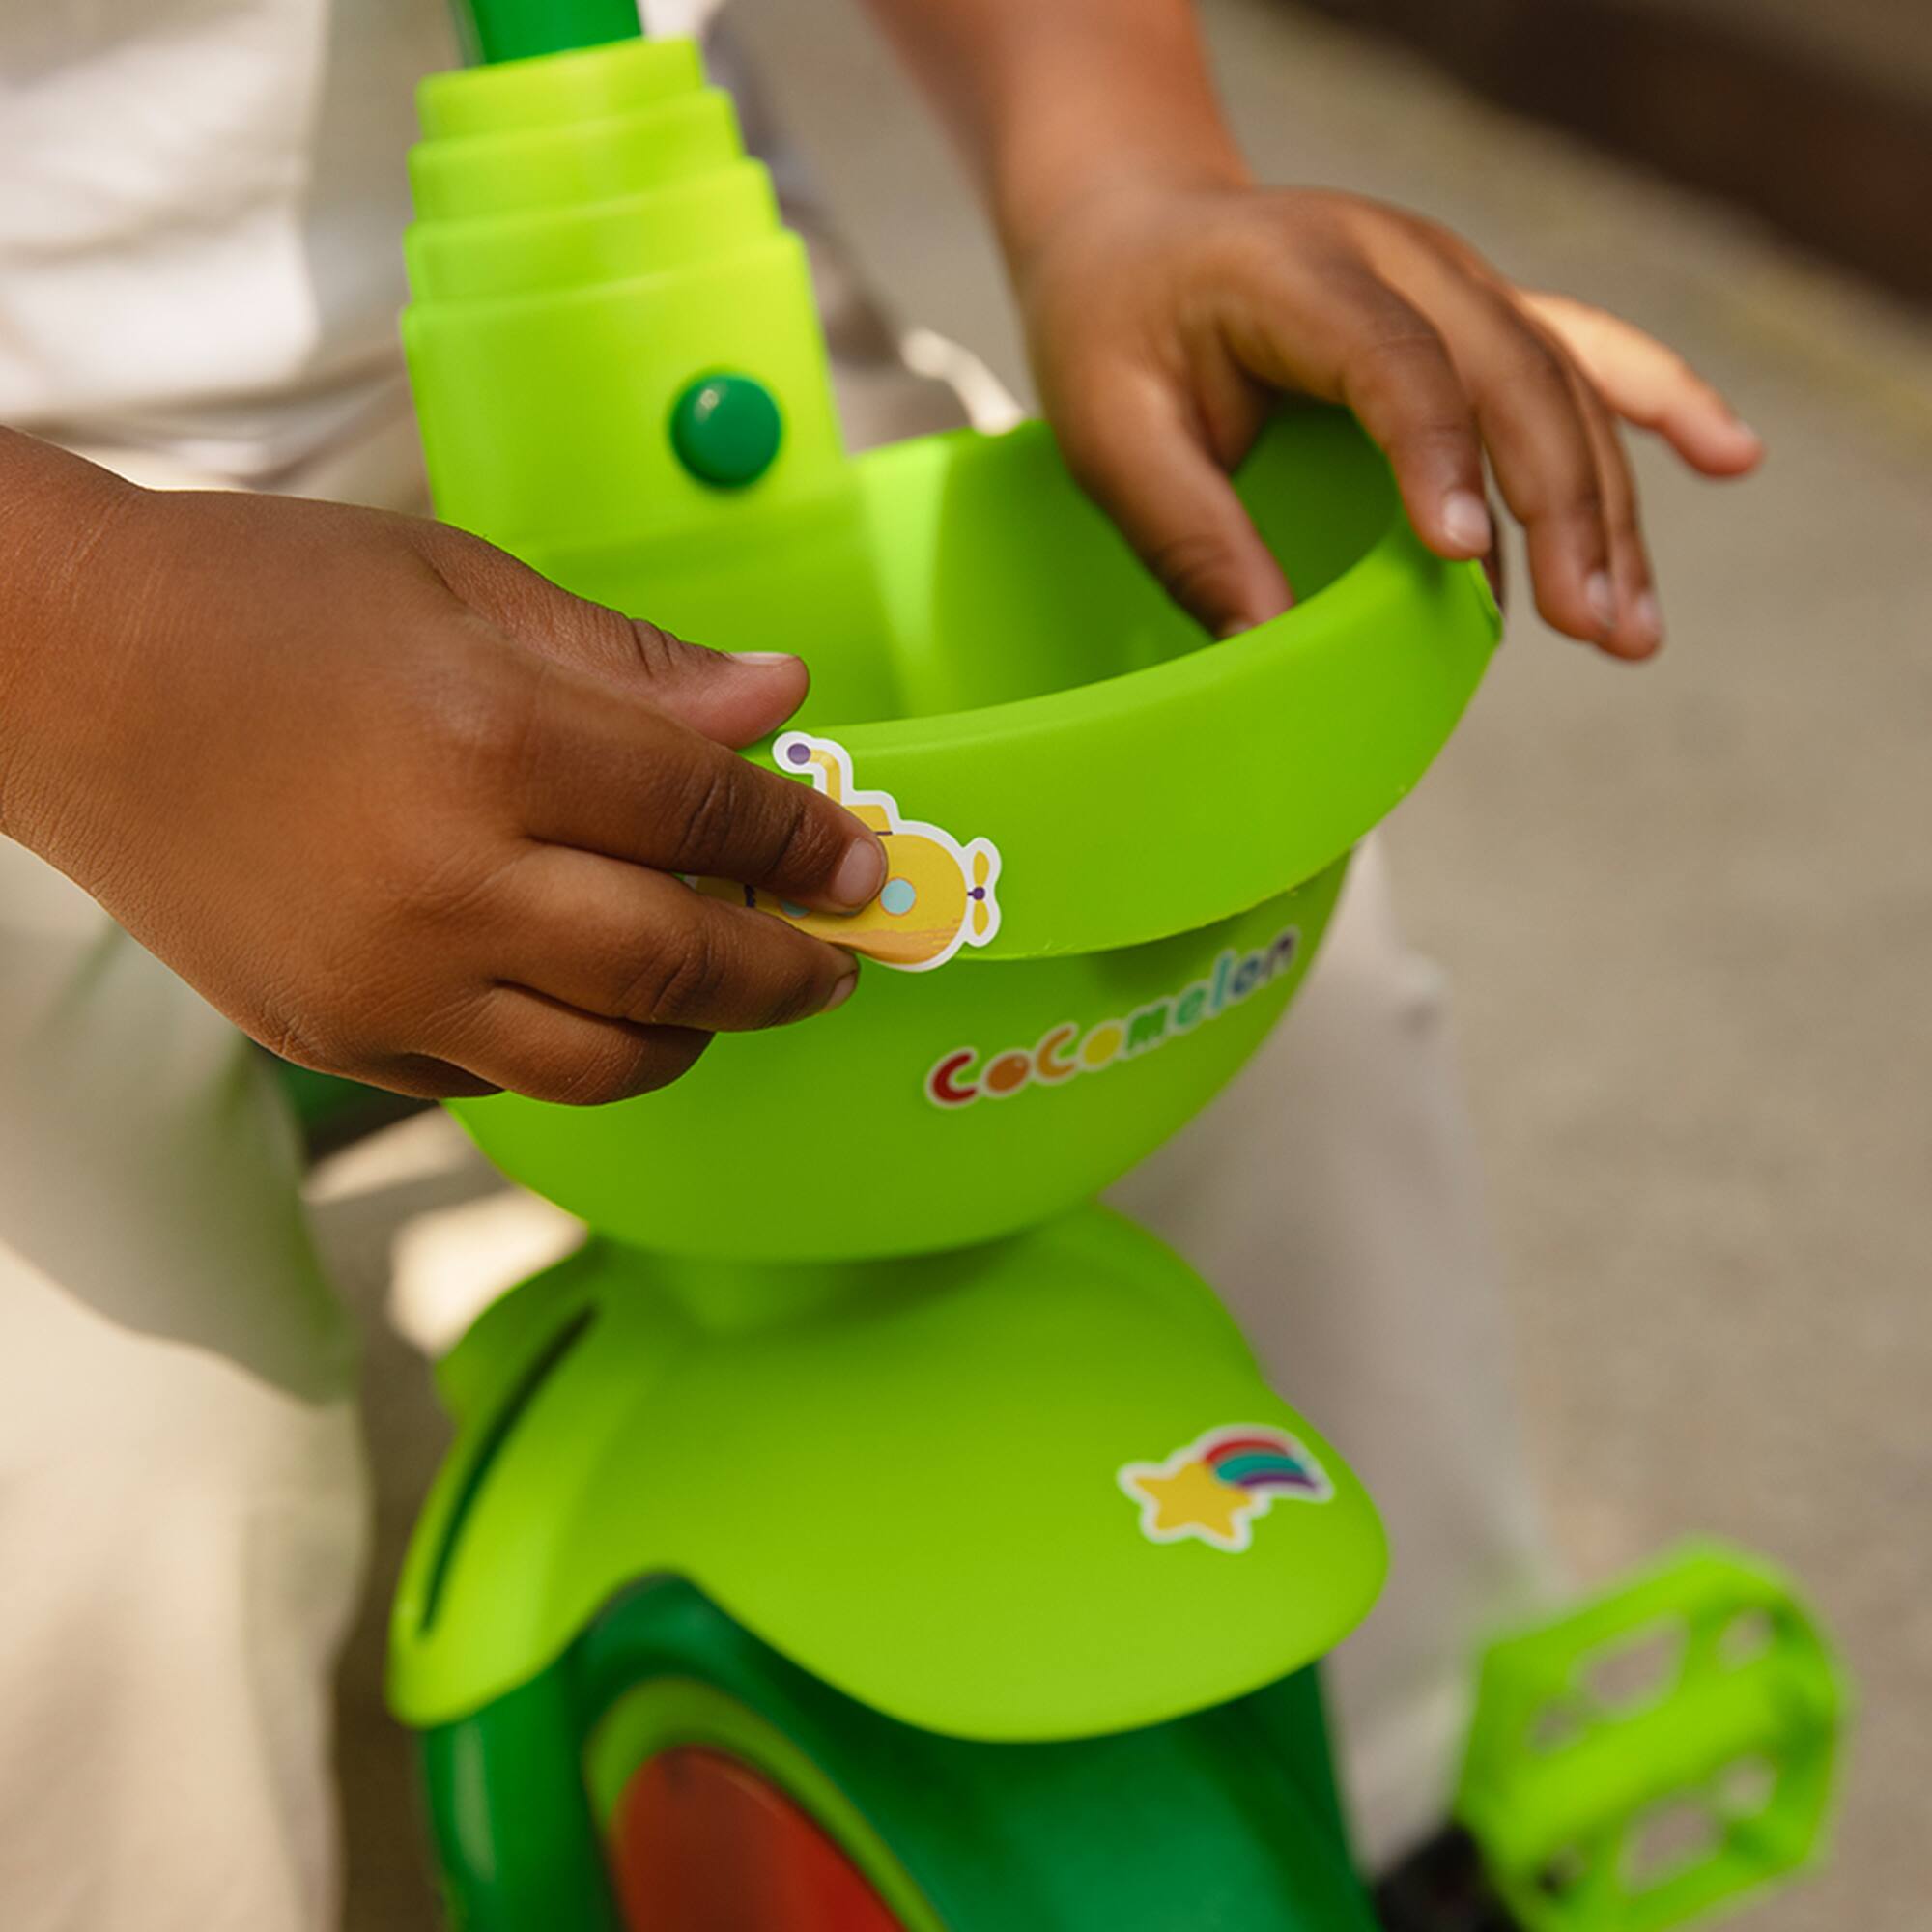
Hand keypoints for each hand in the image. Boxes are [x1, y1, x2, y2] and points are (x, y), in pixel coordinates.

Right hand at [0, 444, 885, 1102]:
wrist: (64, 680)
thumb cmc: (267, 603)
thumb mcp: (464, 587)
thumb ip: (636, 667)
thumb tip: (779, 706)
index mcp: (490, 739)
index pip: (707, 820)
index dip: (805, 846)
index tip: (857, 863)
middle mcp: (445, 884)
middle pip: (677, 967)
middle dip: (786, 973)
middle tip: (834, 963)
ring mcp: (384, 985)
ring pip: (602, 1064)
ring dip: (693, 1035)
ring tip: (724, 992)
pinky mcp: (335, 1042)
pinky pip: (501, 1084)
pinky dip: (574, 1051)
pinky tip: (590, 997)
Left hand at [1014, 182, 1762, 653]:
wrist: (1135, 230)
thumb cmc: (1113, 333)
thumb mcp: (1108, 434)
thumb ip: (1186, 532)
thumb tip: (1268, 652)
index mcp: (1296, 273)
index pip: (1393, 362)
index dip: (1437, 457)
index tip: (1463, 560)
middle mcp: (1399, 258)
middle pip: (1512, 374)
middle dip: (1563, 507)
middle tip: (1593, 627)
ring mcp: (1453, 278)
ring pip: (1561, 382)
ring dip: (1609, 504)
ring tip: (1631, 626)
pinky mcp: (1477, 310)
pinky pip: (1582, 351)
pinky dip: (1656, 404)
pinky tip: (1729, 457)